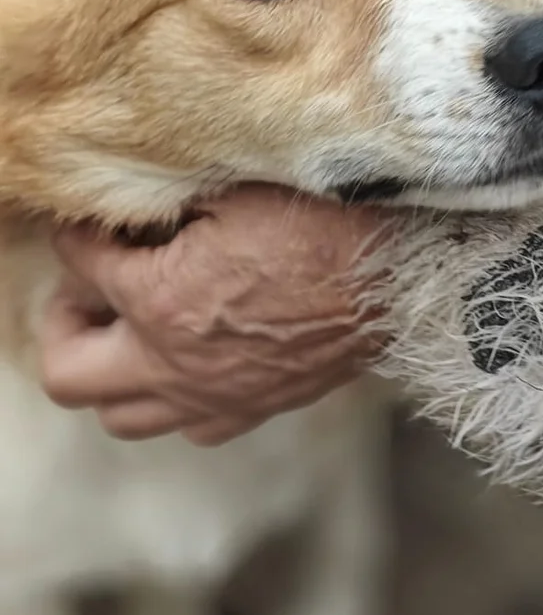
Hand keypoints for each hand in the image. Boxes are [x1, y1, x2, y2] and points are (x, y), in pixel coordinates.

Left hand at [38, 185, 386, 445]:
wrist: (404, 272)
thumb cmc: (326, 220)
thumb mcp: (235, 187)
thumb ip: (172, 200)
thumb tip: (140, 203)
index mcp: (159, 298)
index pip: (79, 262)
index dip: (81, 233)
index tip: (97, 220)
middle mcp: (175, 362)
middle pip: (68, 374)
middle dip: (66, 326)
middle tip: (89, 293)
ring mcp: (217, 395)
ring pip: (122, 417)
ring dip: (115, 374)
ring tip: (135, 333)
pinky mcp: (260, 407)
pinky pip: (194, 427)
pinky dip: (178, 400)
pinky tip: (196, 359)